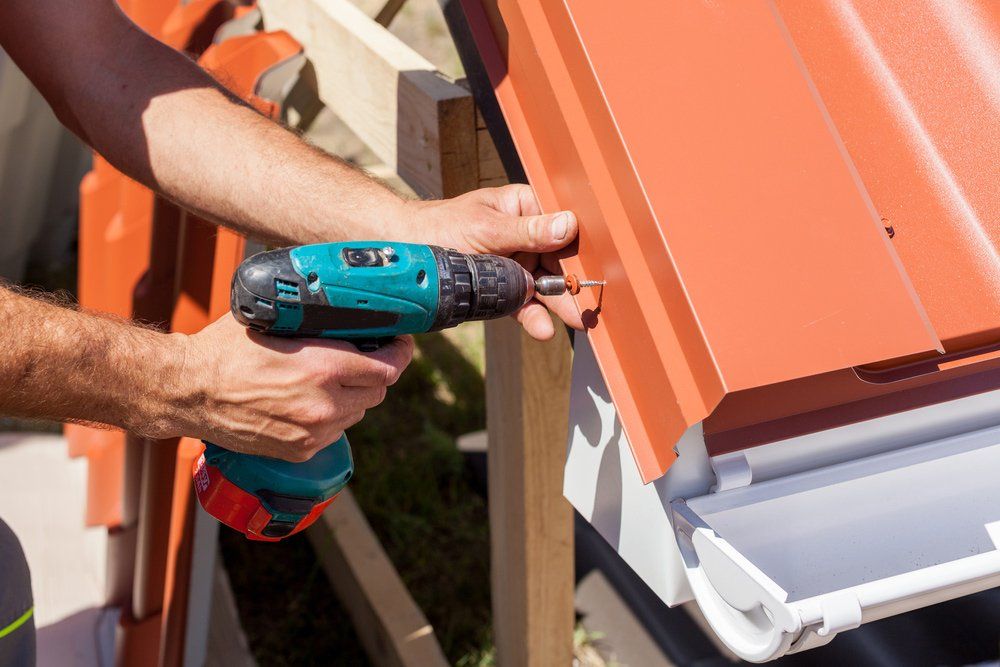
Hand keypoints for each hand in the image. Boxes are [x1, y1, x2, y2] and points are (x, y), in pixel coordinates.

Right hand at [176, 315, 413, 461]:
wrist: (187, 392)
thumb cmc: (224, 351)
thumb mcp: (274, 321)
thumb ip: (314, 321)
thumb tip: (341, 307)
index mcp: (324, 368)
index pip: (388, 368)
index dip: (400, 354)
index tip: (400, 345)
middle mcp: (324, 405)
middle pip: (378, 392)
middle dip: (376, 374)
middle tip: (367, 358)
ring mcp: (313, 433)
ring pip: (357, 414)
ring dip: (354, 397)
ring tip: (334, 380)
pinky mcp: (300, 451)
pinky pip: (334, 433)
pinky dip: (332, 417)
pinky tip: (313, 402)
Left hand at [404, 184, 583, 339]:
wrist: (405, 248)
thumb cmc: (441, 226)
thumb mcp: (487, 229)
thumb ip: (528, 231)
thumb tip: (568, 224)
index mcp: (525, 208)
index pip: (560, 228)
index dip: (578, 251)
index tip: (592, 270)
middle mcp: (525, 235)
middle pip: (558, 261)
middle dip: (573, 284)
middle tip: (588, 306)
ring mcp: (515, 263)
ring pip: (544, 285)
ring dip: (557, 304)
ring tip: (573, 321)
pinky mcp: (503, 288)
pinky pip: (523, 303)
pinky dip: (533, 316)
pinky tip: (543, 329)